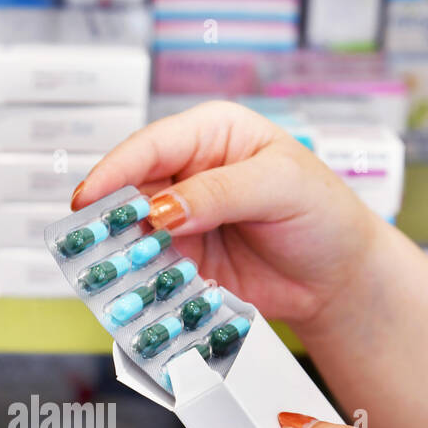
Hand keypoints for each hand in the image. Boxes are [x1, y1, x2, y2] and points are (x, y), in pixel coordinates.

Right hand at [71, 100, 389, 328]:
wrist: (339, 278)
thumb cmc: (323, 216)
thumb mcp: (280, 187)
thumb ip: (220, 193)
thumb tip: (163, 209)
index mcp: (211, 135)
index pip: (152, 146)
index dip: (116, 170)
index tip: (88, 198)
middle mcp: (189, 175)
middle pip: (131, 190)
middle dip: (110, 216)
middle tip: (88, 242)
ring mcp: (182, 222)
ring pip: (133, 234)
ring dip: (120, 254)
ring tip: (107, 273)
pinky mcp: (182, 264)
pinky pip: (149, 271)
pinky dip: (139, 282)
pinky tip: (133, 292)